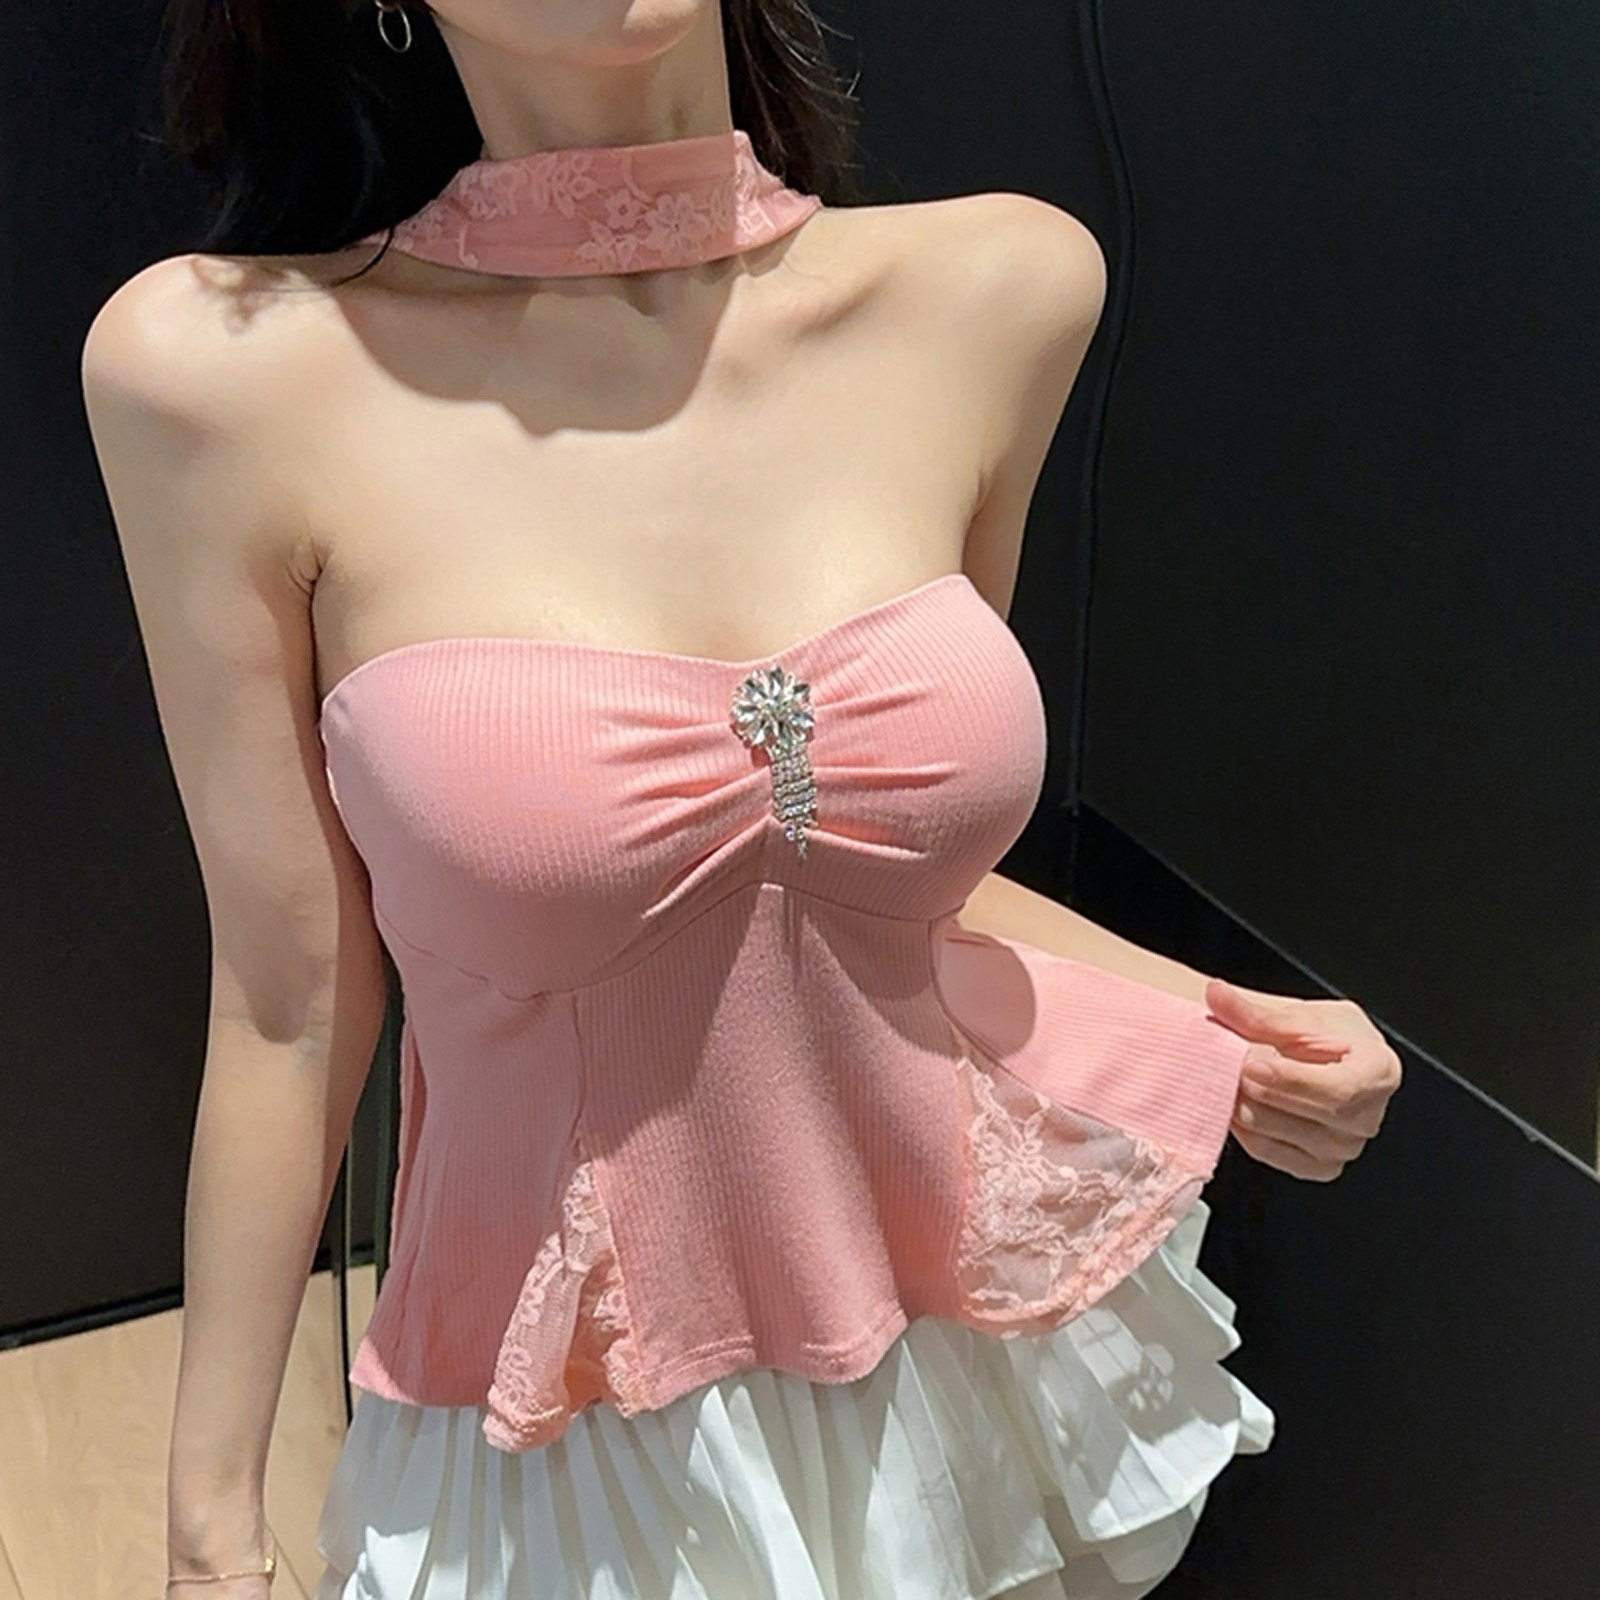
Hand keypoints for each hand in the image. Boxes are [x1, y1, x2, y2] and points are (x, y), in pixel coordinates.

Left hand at [1204, 978, 1401, 1181]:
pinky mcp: (1317, 1166)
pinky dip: (1243, 1128)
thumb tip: (1216, 994)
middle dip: (1260, 1089)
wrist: (1322, 1060)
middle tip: (1227, 1067)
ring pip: (1281, 1133)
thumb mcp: (1296, 1015)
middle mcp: (1368, 1116)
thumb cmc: (1322, 1036)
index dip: (1292, 1080)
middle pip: (1309, 1114)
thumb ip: (1256, 1012)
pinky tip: (1233, 1103)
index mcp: (1379, 1070)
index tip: (1251, 1065)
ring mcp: (1345, 1147)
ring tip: (1227, 1080)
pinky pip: (1269, 1152)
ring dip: (1245, 1106)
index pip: (1339, 1088)